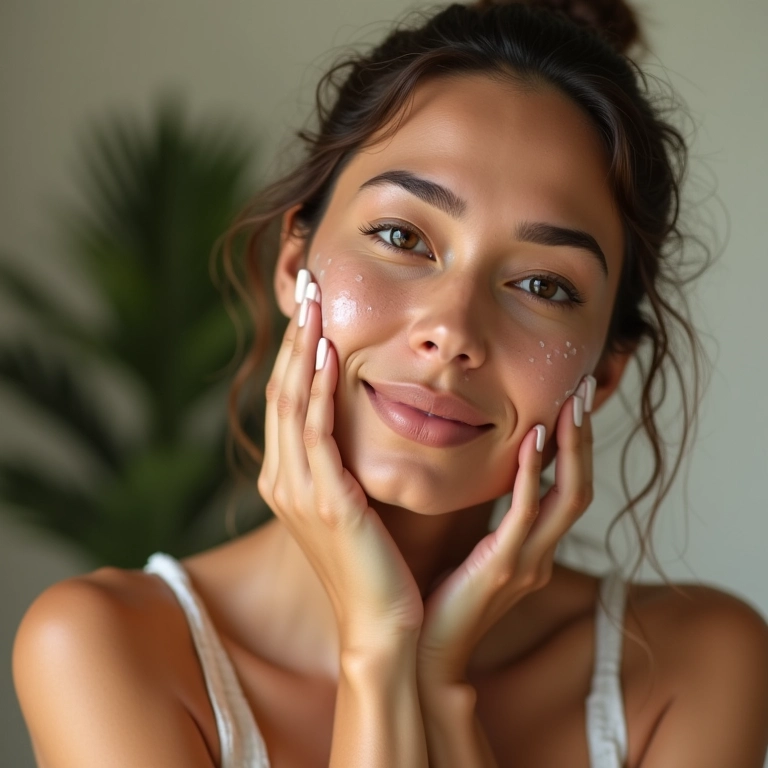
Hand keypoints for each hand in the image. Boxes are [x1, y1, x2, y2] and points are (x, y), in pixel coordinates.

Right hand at [258, 270, 423, 653]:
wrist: (382, 626)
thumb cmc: (376, 566)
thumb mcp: (353, 507)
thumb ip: (345, 467)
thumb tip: (362, 427)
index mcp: (289, 481)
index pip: (287, 402)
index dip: (295, 352)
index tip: (310, 309)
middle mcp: (283, 481)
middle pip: (281, 392)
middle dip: (293, 337)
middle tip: (305, 285)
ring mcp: (297, 491)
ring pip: (291, 402)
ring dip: (301, 348)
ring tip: (311, 301)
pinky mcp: (323, 500)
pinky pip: (314, 431)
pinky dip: (315, 389)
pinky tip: (324, 353)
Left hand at [416, 377, 596, 685]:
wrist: (423, 651)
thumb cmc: (442, 600)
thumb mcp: (473, 554)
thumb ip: (490, 523)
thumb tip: (482, 482)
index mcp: (532, 549)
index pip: (567, 490)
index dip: (575, 447)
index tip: (571, 404)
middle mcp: (539, 555)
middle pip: (580, 488)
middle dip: (584, 439)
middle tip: (582, 391)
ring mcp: (527, 563)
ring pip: (567, 498)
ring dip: (572, 449)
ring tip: (571, 405)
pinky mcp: (503, 568)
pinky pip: (526, 514)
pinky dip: (532, 475)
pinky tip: (532, 441)